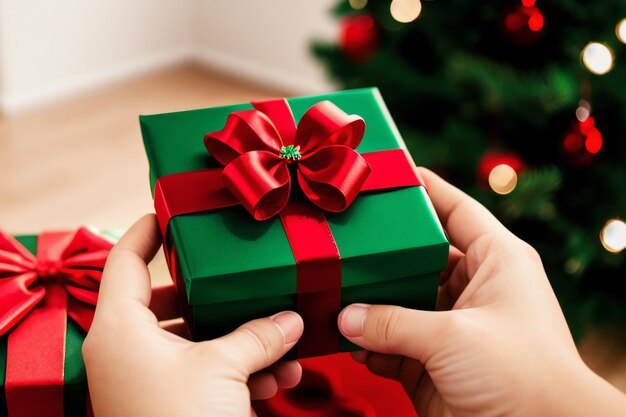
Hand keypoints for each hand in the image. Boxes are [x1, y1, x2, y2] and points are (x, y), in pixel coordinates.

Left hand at [83, 215, 303, 416]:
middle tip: (233, 275)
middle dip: (212, 295)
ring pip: (195, 341)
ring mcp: (148, 379)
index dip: (145, 231)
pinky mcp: (170, 403)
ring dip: (240, 341)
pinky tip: (276, 377)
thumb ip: (258, 335)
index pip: (125, 261)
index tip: (167, 212)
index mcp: (122, 329)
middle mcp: (129, 351)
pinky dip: (238, 371)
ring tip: (281, 340)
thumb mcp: (224, 368)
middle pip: (167, 302)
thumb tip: (290, 319)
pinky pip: (204, 372)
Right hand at [338, 168, 625, 416]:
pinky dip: (371, 345)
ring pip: (402, 303)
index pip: (456, 209)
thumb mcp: (455, 336)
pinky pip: (394, 345)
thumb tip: (346, 319)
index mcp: (496, 261)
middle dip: (383, 254)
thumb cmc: (524, 374)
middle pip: (419, 257)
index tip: (388, 174)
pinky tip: (348, 339)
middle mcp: (474, 289)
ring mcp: (453, 327)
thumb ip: (394, 323)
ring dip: (370, 304)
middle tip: (345, 237)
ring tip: (335, 290)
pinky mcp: (436, 364)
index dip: (424, 189)